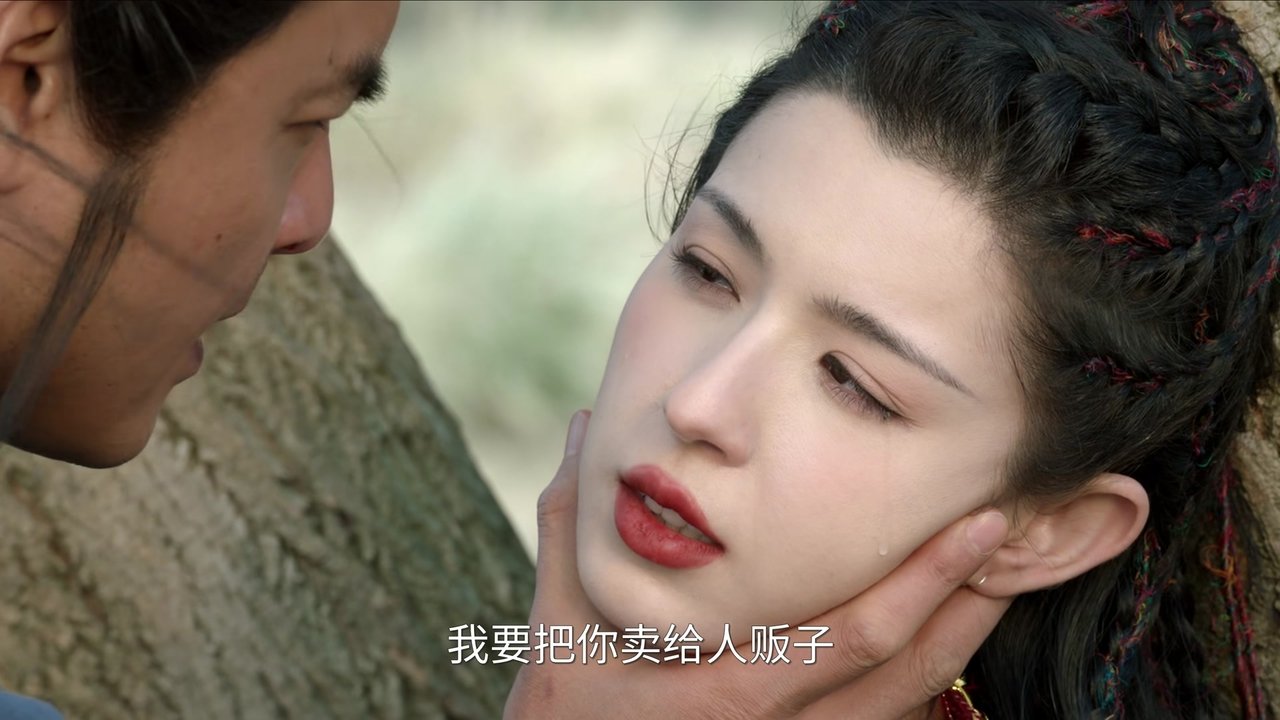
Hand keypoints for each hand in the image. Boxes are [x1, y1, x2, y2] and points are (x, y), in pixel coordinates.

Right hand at [505, 410, 1011, 719]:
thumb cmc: (565, 710)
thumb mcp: (556, 624)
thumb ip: (570, 523)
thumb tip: (588, 424)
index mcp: (729, 691)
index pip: (851, 636)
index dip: (924, 582)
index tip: (974, 523)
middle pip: (906, 669)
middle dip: (970, 599)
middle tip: (1019, 533)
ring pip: (910, 701)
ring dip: (963, 637)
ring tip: (1005, 572)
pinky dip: (930, 676)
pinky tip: (952, 631)